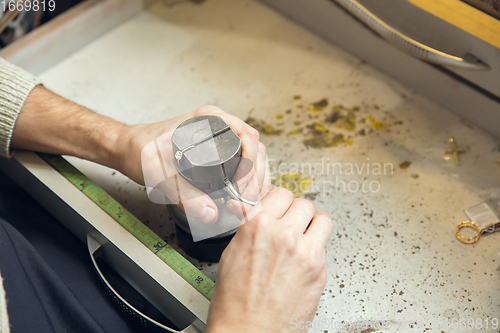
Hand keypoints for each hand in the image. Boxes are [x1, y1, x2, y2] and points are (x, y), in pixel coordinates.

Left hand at [115, 105, 270, 223]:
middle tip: (248, 200)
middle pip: (255, 147)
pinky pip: (243, 160)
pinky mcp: (217, 148)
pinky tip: (243, 193)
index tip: (245, 187)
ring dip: (257, 178)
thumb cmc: (141, 151)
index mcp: (210, 120)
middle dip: (258, 176)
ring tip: (248, 200)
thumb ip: (184, 195)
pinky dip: (249, 177)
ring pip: (253, 154)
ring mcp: (220, 135)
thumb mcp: (160, 174)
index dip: (253, 164)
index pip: (248, 137)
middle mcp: (219, 124)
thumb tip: (210, 212)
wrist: (128, 148)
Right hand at [205, 187, 333, 332]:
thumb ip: (248, 227)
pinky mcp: (320, 272)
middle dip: (297, 213)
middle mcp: (284, 236)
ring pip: (323, 220)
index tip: (279, 208)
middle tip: (290, 224)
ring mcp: (306, 254)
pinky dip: (316, 250)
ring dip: (313, 226)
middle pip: (304, 204)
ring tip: (304, 237)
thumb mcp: (231, 254)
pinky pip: (325, 247)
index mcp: (258, 227)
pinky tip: (302, 261)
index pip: (281, 194)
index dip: (279, 202)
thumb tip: (251, 210)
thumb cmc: (234, 303)